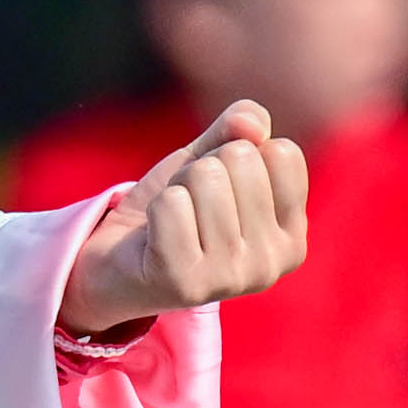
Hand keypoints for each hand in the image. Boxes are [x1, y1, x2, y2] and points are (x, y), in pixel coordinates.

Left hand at [59, 98, 310, 337]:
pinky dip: (155, 208)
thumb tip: (251, 123)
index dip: (237, 153)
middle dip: (202, 169)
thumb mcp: (209, 158)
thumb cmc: (175, 208)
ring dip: (176, 189)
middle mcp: (271, 264)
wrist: (115, 260)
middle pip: (240, 158)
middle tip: (188, 207)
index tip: (219, 188)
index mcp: (292, 236)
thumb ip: (236, 129)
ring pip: (204, 177)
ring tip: (171, 222)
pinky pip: (171, 203)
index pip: (282, 153)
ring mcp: (231, 279)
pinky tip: (155, 238)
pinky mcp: (186, 284)